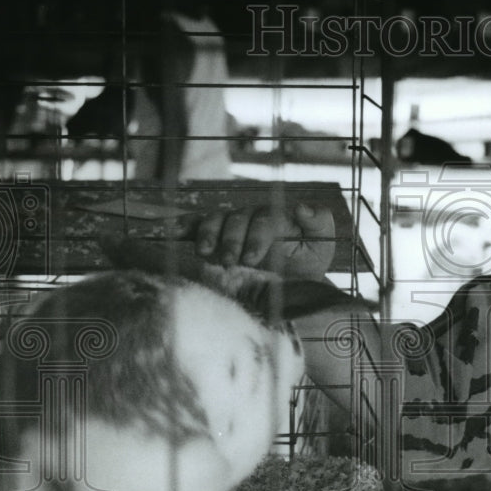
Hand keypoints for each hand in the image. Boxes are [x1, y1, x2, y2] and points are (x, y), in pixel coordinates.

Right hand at [193, 202, 335, 279]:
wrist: (291, 284)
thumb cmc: (307, 263)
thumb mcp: (320, 244)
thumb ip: (318, 222)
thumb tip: (302, 207)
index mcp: (276, 216)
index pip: (263, 220)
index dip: (256, 237)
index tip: (251, 258)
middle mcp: (251, 216)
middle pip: (236, 220)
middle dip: (231, 240)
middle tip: (228, 261)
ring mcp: (230, 225)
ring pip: (215, 220)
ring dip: (208, 235)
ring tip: (205, 254)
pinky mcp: (214, 236)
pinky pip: (195, 224)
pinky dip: (182, 225)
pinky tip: (169, 231)